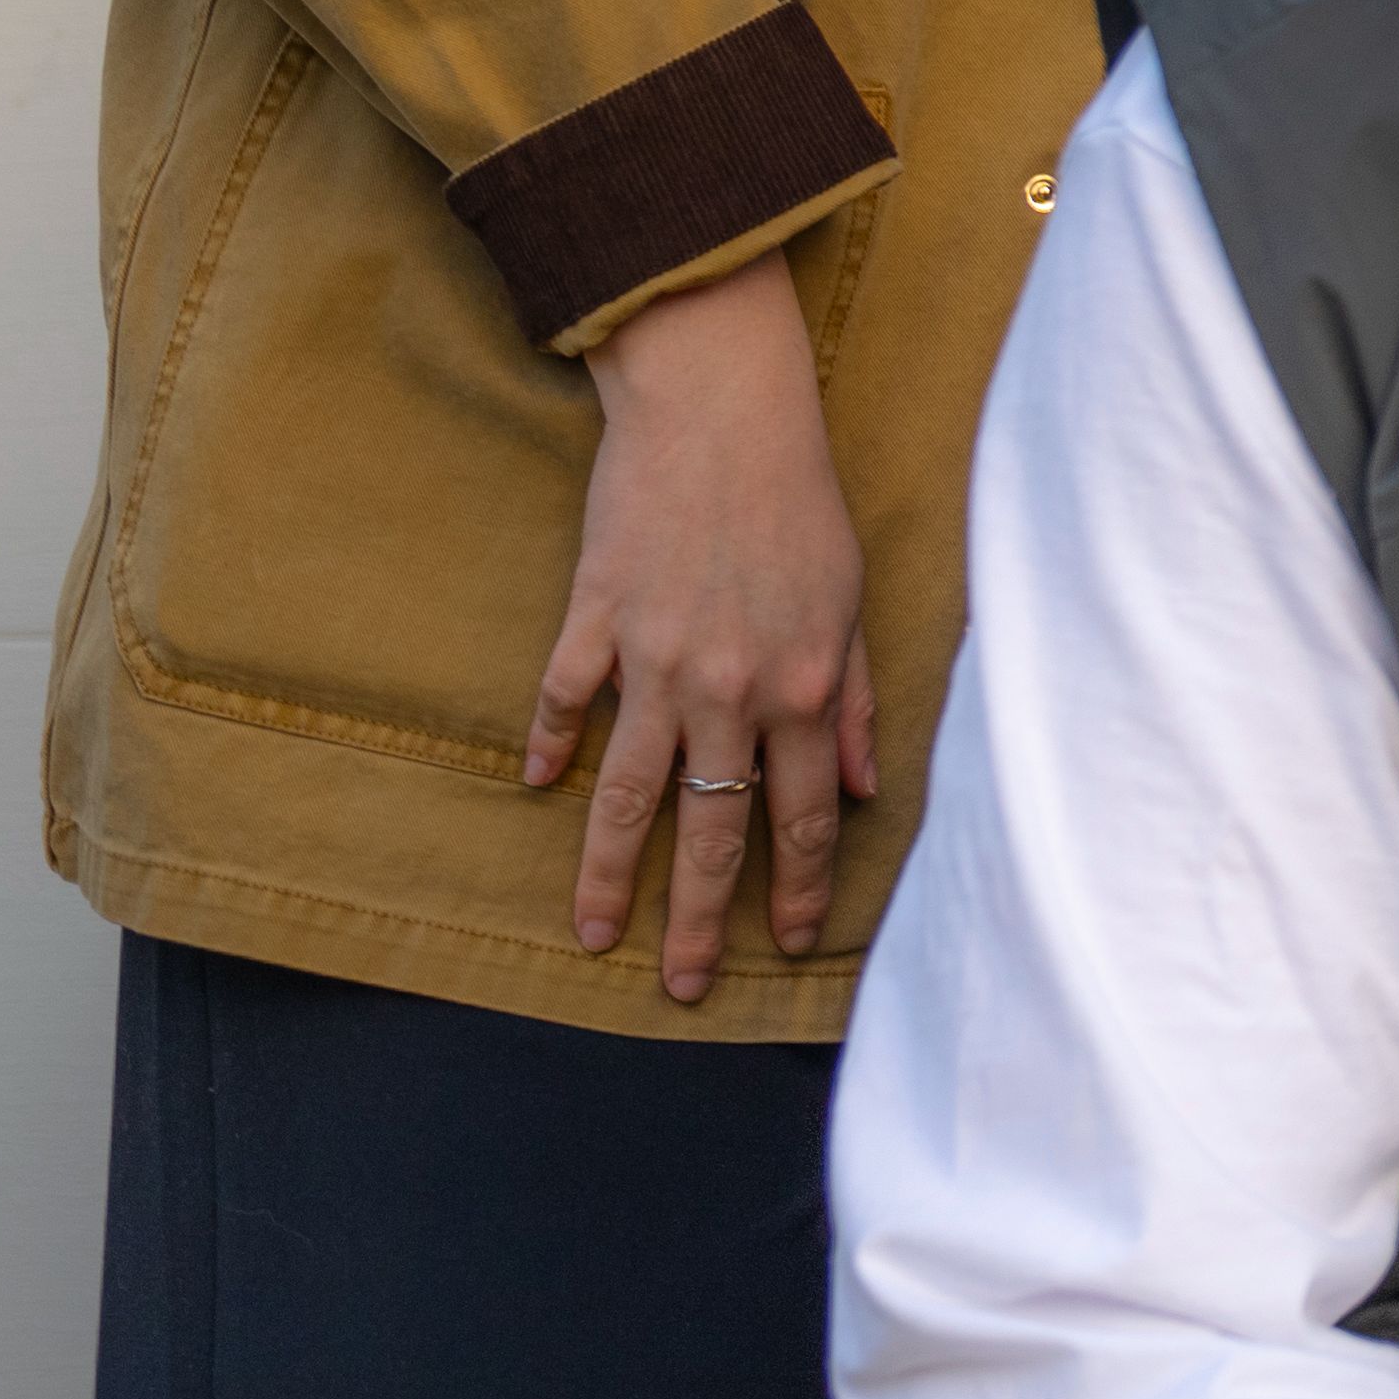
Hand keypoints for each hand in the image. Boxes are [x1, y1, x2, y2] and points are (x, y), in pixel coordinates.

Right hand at [530, 255, 874, 1002]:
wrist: (720, 409)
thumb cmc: (800, 497)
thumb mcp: (853, 599)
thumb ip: (853, 700)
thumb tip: (860, 791)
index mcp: (800, 685)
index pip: (800, 816)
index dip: (796, 888)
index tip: (792, 943)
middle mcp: (727, 688)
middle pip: (708, 829)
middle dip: (698, 919)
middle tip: (683, 989)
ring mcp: (653, 660)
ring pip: (625, 795)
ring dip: (610, 875)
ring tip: (596, 936)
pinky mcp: (594, 621)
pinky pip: (566, 701)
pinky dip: (551, 745)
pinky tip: (538, 788)